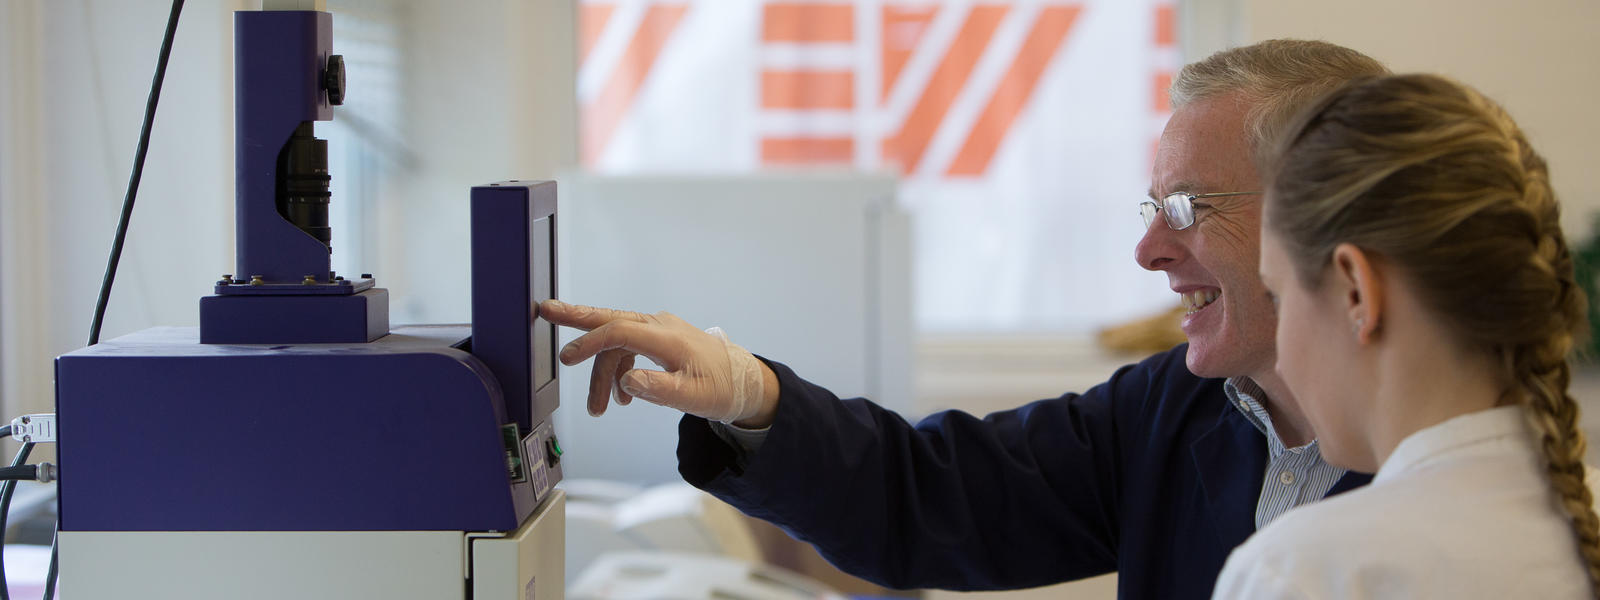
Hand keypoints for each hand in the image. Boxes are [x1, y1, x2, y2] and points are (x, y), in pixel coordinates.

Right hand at [538, 299, 779, 426]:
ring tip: (599, 409)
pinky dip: (618, 373)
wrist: (743, 383)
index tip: (568, 358)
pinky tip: (620, 397)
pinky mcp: (658, 342)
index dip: (591, 343)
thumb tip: (627, 382)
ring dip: (602, 376)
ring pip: (616, 346)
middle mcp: (660, 328)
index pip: (619, 332)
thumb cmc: (722, 388)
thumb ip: (659, 389)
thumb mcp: (694, 397)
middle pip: (610, 319)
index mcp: (667, 338)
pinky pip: (627, 351)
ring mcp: (658, 332)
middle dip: (577, 317)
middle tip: (545, 310)